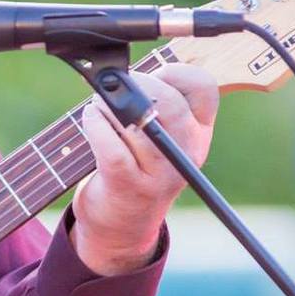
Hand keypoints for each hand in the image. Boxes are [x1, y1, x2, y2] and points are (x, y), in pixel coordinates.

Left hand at [71, 63, 219, 274]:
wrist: (122, 226)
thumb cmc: (135, 167)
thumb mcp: (160, 136)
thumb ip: (155, 100)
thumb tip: (121, 69)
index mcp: (199, 133)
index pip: (204, 88)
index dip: (174, 71)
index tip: (151, 77)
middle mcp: (186, 153)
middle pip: (169, 101)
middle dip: (135, 84)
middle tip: (114, 87)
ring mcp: (160, 173)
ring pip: (137, 119)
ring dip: (107, 105)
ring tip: (98, 108)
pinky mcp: (129, 185)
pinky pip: (111, 145)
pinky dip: (95, 125)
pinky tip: (90, 119)